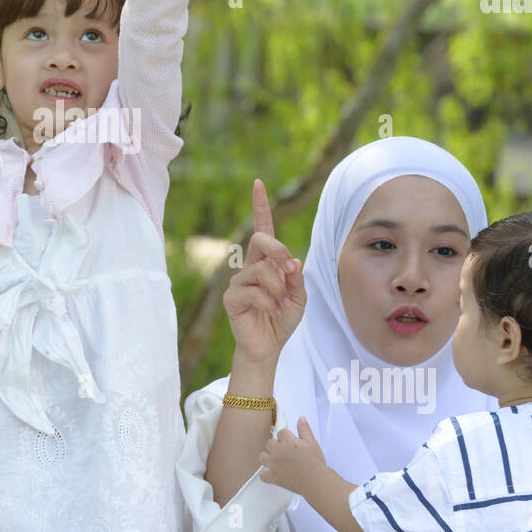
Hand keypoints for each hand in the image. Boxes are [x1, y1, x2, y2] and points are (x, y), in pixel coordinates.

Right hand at [223, 178, 305, 363]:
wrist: (267, 347)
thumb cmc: (281, 319)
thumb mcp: (299, 298)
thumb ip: (297, 279)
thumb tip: (292, 260)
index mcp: (266, 262)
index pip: (263, 230)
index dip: (260, 206)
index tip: (258, 183)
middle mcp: (250, 267)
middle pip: (261, 240)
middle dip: (279, 251)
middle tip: (290, 270)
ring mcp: (238, 281)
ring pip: (262, 270)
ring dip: (279, 288)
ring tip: (280, 304)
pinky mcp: (231, 298)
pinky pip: (254, 291)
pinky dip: (269, 302)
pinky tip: (270, 311)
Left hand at [259, 416, 325, 494]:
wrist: (315, 480)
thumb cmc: (315, 462)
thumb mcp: (312, 442)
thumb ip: (304, 429)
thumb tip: (301, 419)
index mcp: (288, 441)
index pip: (281, 432)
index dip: (286, 437)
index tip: (290, 442)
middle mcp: (278, 451)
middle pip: (269, 443)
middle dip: (275, 446)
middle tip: (284, 452)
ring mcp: (274, 464)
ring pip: (262, 456)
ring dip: (267, 457)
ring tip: (276, 461)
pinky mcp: (273, 477)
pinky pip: (262, 475)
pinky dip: (266, 475)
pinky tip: (273, 474)